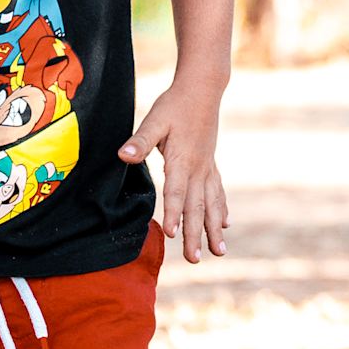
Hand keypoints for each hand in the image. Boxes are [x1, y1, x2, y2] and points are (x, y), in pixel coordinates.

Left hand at [122, 85, 227, 261]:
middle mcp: (198, 169)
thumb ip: (140, 141)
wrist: (203, 89)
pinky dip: (221, 209)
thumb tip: (123, 155)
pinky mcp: (211, 165)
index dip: (173, 213)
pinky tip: (225, 224)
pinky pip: (218, 192)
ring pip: (212, 204)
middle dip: (195, 234)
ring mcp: (207, 168)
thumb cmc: (175, 104)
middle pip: (196, 206)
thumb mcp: (154, 120)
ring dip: (213, 229)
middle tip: (195, 259)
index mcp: (182, 160)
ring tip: (219, 252)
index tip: (172, 234)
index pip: (176, 191)